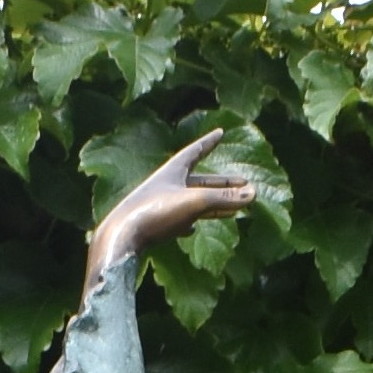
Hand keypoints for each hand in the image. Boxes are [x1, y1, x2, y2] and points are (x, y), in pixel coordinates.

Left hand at [83, 126, 264, 296]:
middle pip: (200, 182)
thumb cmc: (154, 213)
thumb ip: (224, 198)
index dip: (209, 143)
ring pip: (192, 203)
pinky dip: (188, 223)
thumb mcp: (194, 202)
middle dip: (223, 184)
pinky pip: (176, 222)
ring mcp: (159, 207)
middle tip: (245, 185)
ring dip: (214, 205)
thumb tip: (254, 194)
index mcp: (172, 172)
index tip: (219, 133)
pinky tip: (191, 230)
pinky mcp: (153, 228)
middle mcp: (165, 186)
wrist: (119, 239)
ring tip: (233, 209)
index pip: (195, 151)